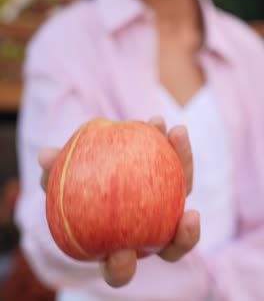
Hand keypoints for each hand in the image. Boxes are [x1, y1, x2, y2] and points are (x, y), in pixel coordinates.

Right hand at [39, 116, 199, 287]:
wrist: (97, 169)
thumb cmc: (75, 185)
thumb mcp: (60, 179)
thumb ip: (53, 173)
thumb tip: (46, 156)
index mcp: (116, 247)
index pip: (119, 269)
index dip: (121, 268)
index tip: (121, 255)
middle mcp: (147, 232)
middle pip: (171, 246)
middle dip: (183, 240)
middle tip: (189, 218)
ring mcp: (165, 210)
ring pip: (185, 198)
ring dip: (186, 171)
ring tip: (181, 147)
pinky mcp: (175, 183)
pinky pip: (179, 168)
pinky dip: (177, 149)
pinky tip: (167, 126)